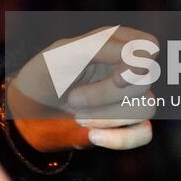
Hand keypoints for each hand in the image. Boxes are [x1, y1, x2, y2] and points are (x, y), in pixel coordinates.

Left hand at [8, 26, 154, 152]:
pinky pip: (144, 134)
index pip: (148, 47)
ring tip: (78, 118)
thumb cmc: (45, 74)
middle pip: (145, 81)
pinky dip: (121, 139)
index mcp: (115, 41)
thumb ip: (97, 46)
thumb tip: (134, 56)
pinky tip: (94, 137)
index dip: (138, 64)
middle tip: (73, 100)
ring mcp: (130, 96)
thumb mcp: (60, 54)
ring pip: (147, 107)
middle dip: (107, 94)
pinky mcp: (128, 123)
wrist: (32, 110)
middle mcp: (127, 67)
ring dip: (110, 117)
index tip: (115, 78)